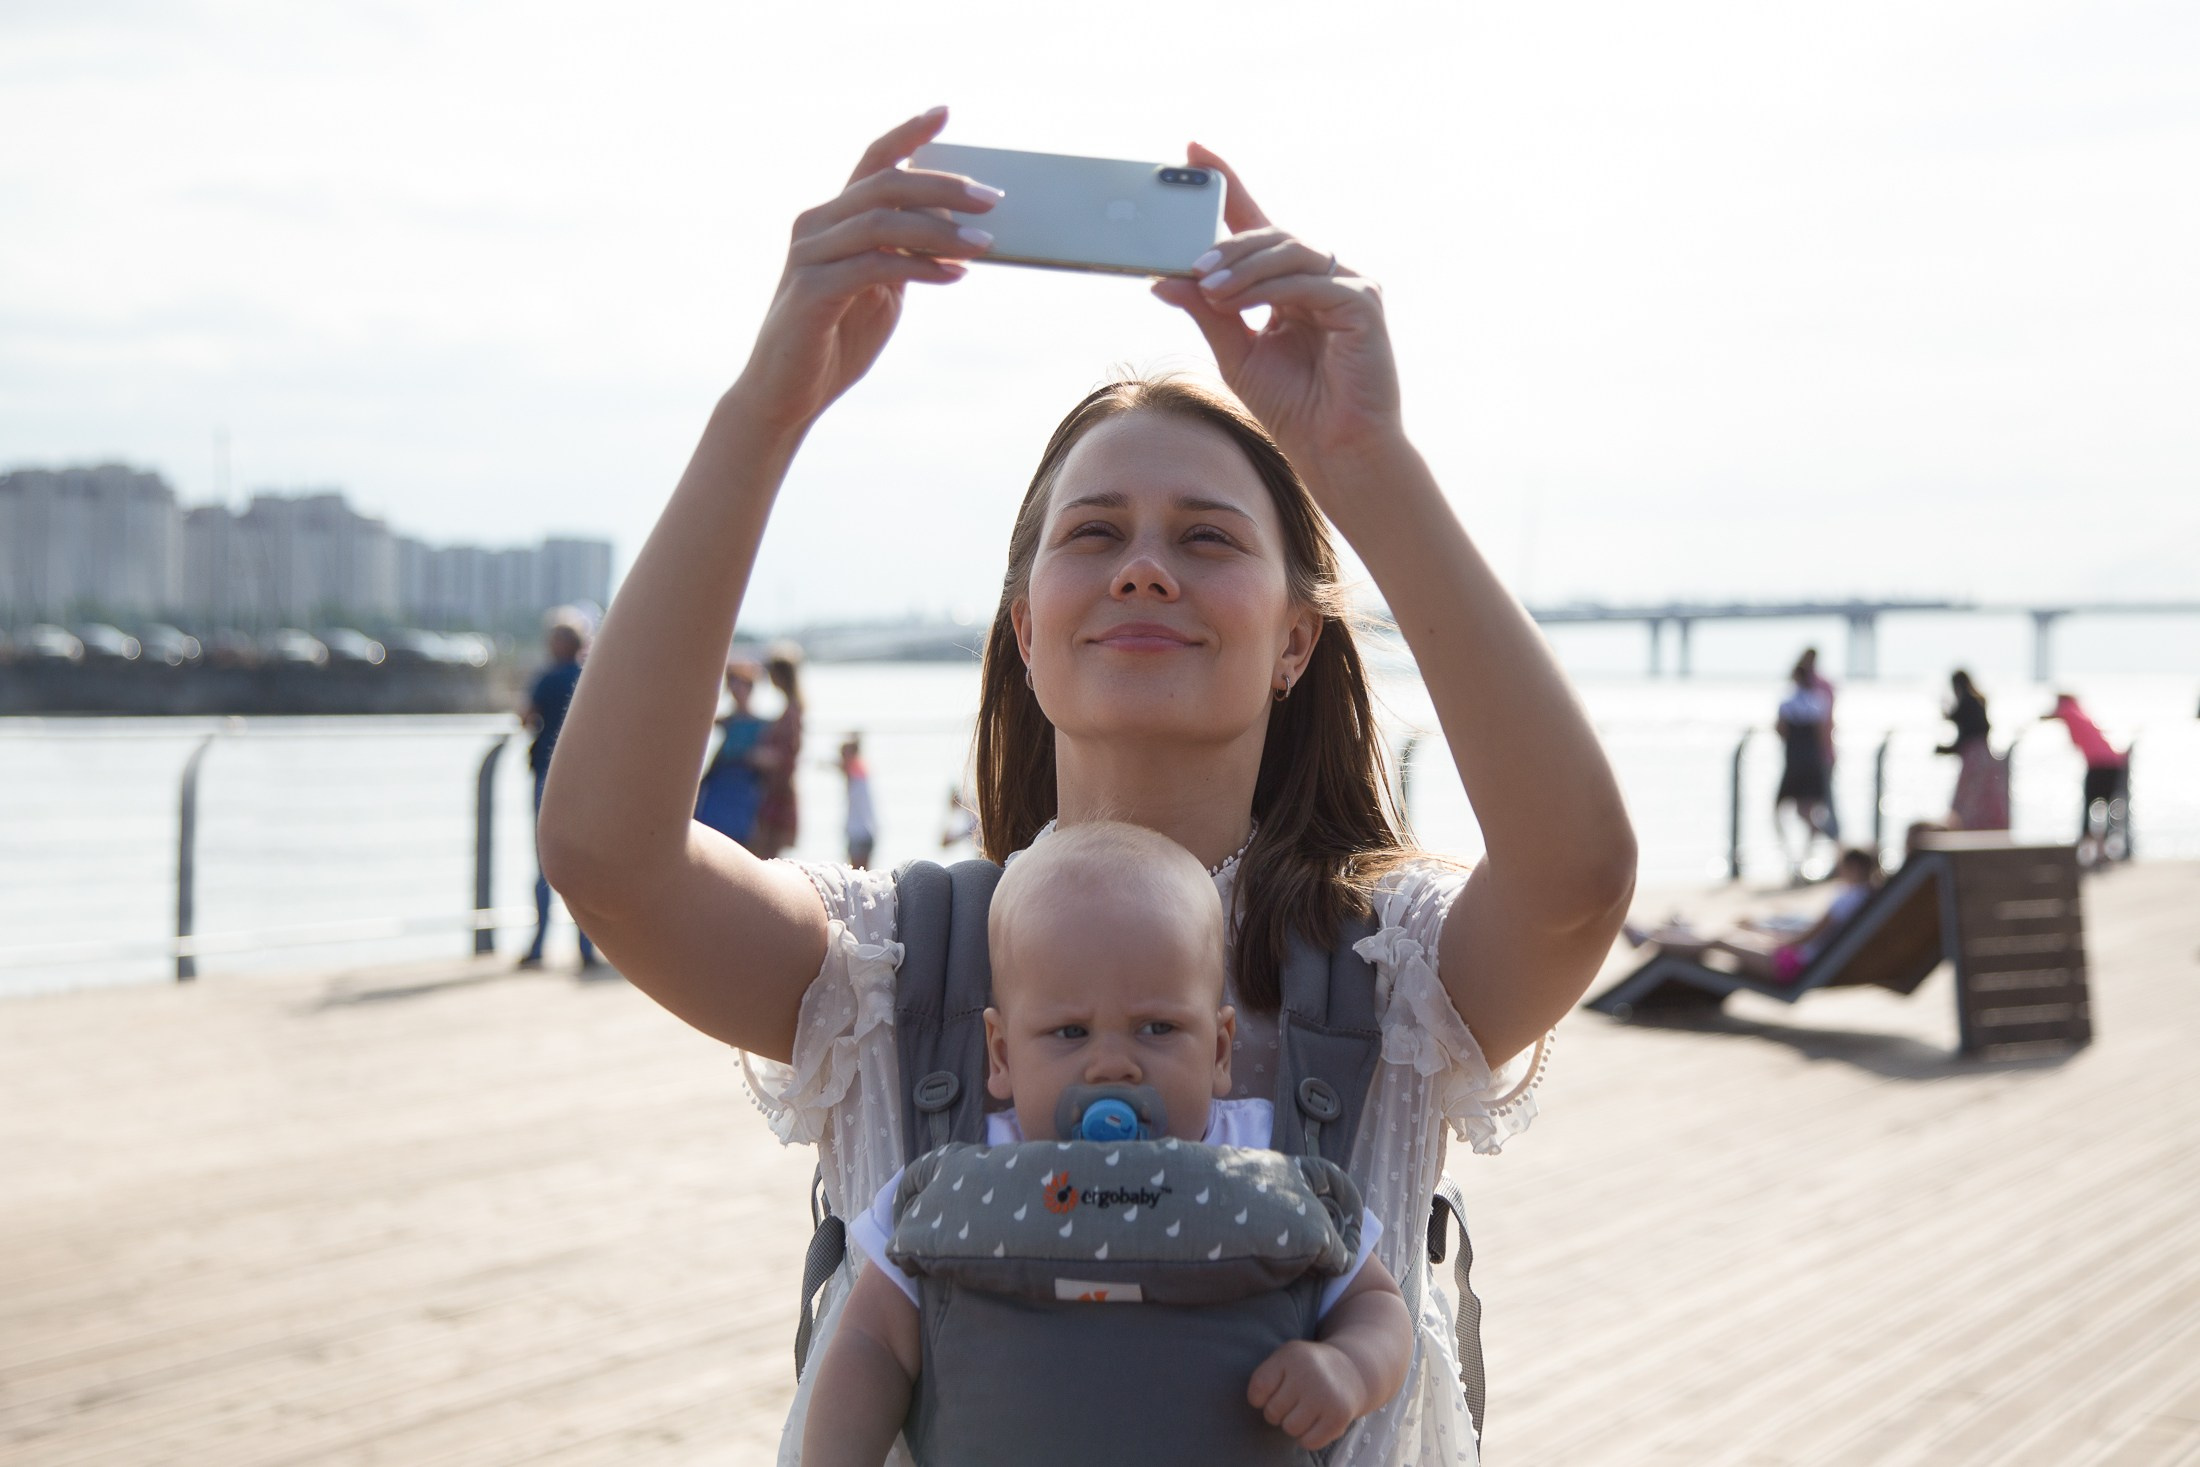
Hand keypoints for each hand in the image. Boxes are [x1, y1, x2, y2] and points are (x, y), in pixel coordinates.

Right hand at [734, 106, 999, 434]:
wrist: (787, 395)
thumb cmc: (836, 340)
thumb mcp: (882, 290)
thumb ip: (906, 256)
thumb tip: (955, 226)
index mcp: (832, 219)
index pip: (872, 162)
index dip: (907, 133)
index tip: (945, 112)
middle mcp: (816, 226)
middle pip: (884, 185)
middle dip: (944, 187)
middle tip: (993, 199)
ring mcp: (809, 256)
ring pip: (881, 222)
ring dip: (940, 230)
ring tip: (985, 244)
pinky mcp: (811, 292)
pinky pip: (873, 267)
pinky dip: (919, 267)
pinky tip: (954, 275)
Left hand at [1151, 143, 1401, 472]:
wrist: (1335, 451)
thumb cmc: (1293, 406)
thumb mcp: (1235, 351)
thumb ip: (1206, 311)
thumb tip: (1162, 277)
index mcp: (1293, 282)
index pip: (1257, 220)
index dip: (1229, 183)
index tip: (1192, 151)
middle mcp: (1323, 274)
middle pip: (1271, 236)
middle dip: (1226, 247)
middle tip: (1189, 263)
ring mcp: (1349, 284)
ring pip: (1289, 252)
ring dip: (1243, 268)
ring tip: (1209, 289)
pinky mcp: (1364, 303)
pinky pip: (1310, 282)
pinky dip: (1271, 290)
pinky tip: (1239, 303)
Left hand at [1247, 1338, 1369, 1450]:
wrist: (1351, 1370)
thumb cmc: (1308, 1368)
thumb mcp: (1287, 1358)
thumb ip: (1266, 1376)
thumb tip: (1257, 1403)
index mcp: (1291, 1356)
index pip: (1259, 1387)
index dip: (1259, 1397)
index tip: (1270, 1393)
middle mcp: (1308, 1374)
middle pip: (1272, 1411)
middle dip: (1277, 1412)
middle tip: (1292, 1402)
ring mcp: (1325, 1395)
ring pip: (1290, 1428)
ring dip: (1293, 1425)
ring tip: (1303, 1411)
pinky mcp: (1338, 1416)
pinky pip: (1309, 1442)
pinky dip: (1308, 1438)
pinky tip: (1315, 1422)